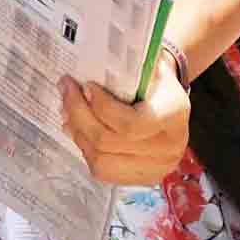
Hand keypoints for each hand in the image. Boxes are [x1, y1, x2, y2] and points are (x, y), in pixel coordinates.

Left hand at [61, 52, 190, 184]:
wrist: (170, 104)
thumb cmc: (154, 81)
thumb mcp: (148, 66)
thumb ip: (126, 65)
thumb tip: (92, 60)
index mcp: (173, 115)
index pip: (130, 123)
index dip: (100, 107)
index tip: (85, 85)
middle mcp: (169, 147)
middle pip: (108, 140)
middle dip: (78, 112)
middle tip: (65, 89)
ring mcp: (156, 167)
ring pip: (100, 159)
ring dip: (77, 132)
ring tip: (66, 111)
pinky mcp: (142, 178)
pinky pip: (103, 171)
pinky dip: (85, 148)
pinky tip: (78, 130)